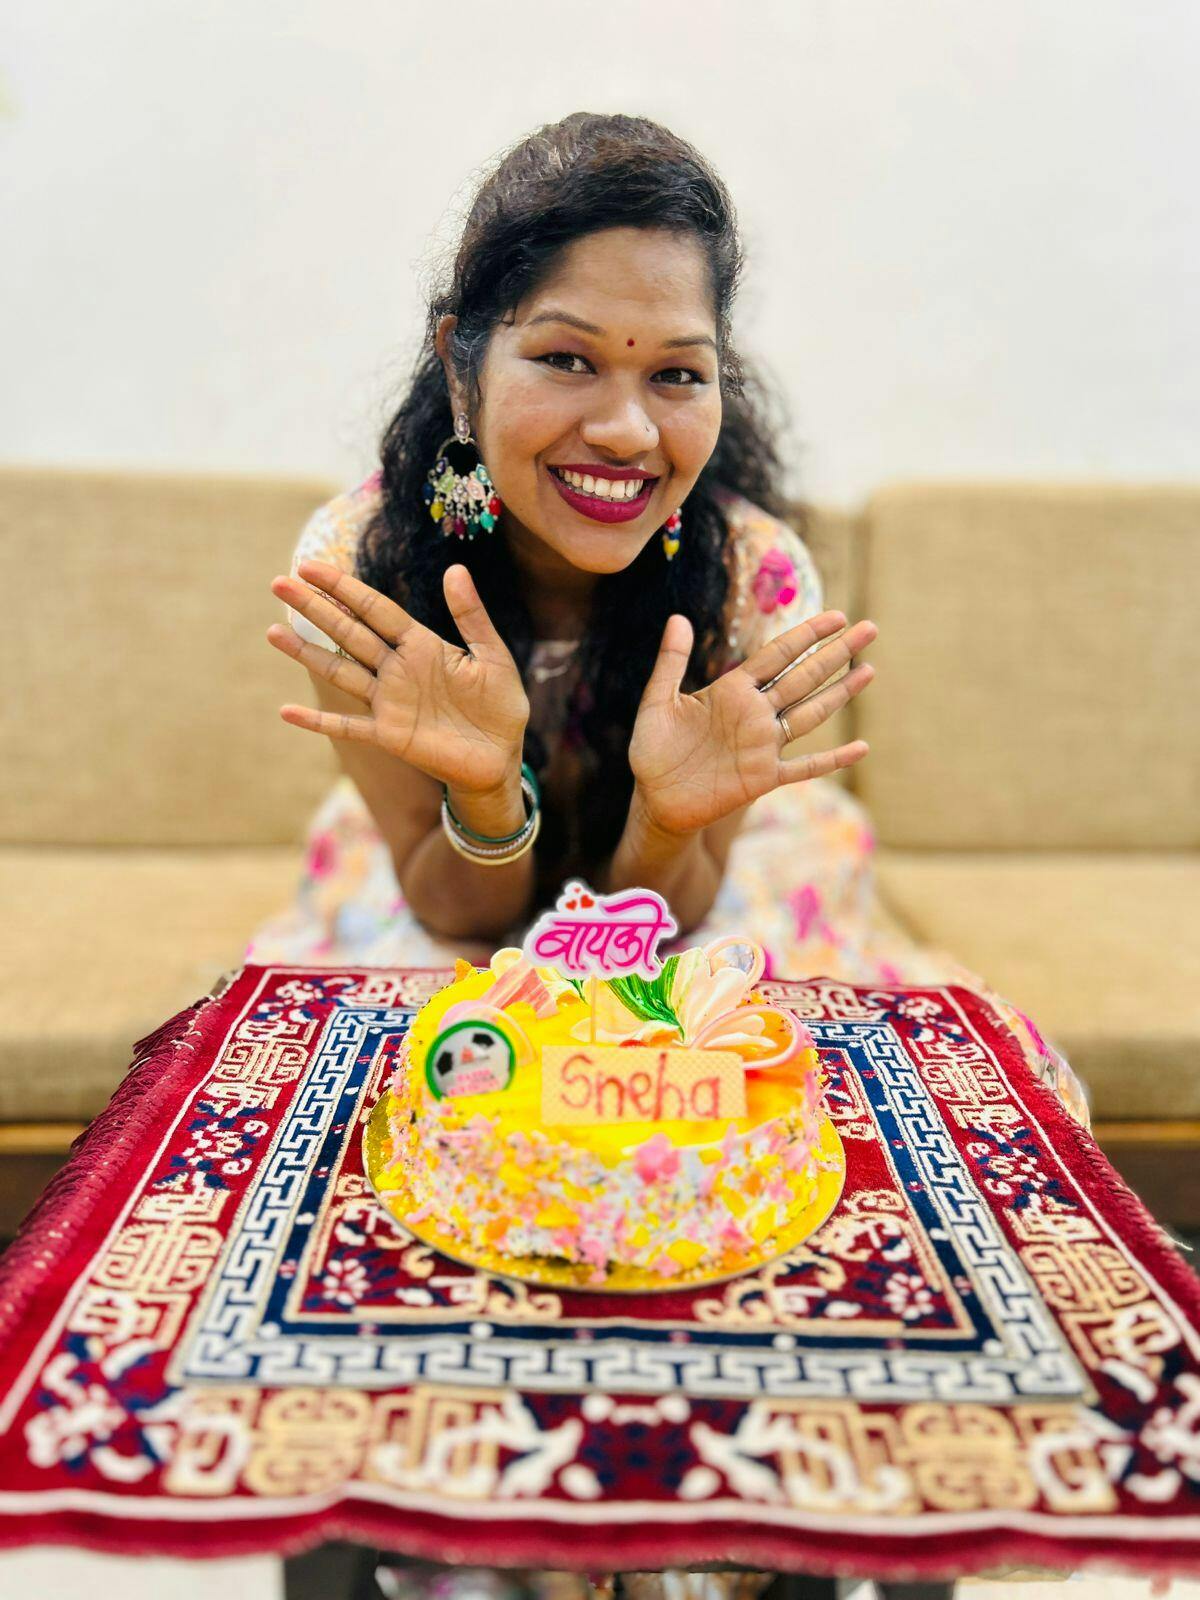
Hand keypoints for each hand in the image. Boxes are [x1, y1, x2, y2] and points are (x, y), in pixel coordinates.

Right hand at [267, 559, 529, 795]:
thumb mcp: (493, 656)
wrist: (502, 759)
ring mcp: (389, 702)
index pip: (375, 609)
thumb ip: (472, 616)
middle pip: (349, 632)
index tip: (310, 566)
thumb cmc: (501, 707)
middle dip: (315, 608)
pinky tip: (286, 712)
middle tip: (279, 582)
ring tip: (273, 632)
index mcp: (422, 645)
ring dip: (306, 653)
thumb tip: (455, 568)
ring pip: (340, 671)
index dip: (344, 588)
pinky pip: (346, 726)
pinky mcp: (389, 735)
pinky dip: (317, 722)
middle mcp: (398, 670)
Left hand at [628, 609, 876, 835]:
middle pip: (804, 677)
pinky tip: (861, 749)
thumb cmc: (653, 750)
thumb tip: (678, 618)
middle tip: (869, 628)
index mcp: (732, 690)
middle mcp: (755, 713)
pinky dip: (833, 759)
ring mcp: (763, 745)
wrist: (656, 800)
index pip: (778, 655)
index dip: (807, 635)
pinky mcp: (764, 777)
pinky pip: (805, 766)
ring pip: (811, 713)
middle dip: (836, 653)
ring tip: (869, 670)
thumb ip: (670, 662)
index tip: (836, 616)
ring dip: (840, 693)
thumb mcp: (656, 703)